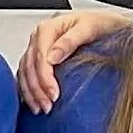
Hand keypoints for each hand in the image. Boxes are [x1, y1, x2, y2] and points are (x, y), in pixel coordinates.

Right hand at [15, 11, 132, 110]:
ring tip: (40, 108)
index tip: (54, 94)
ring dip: (30, 92)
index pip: (40, 56)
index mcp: (48, 28)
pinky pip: (26, 74)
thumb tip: (52, 57)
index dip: (44, 78)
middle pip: (29, 66)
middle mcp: (40, 37)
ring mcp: (37, 47)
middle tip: (48, 106)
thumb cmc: (101, 24)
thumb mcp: (90, 28)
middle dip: (36, 89)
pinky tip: (34, 101)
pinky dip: (28, 89)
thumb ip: (70, 40)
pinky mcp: (39, 57)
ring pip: (24, 71)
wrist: (108, 24)